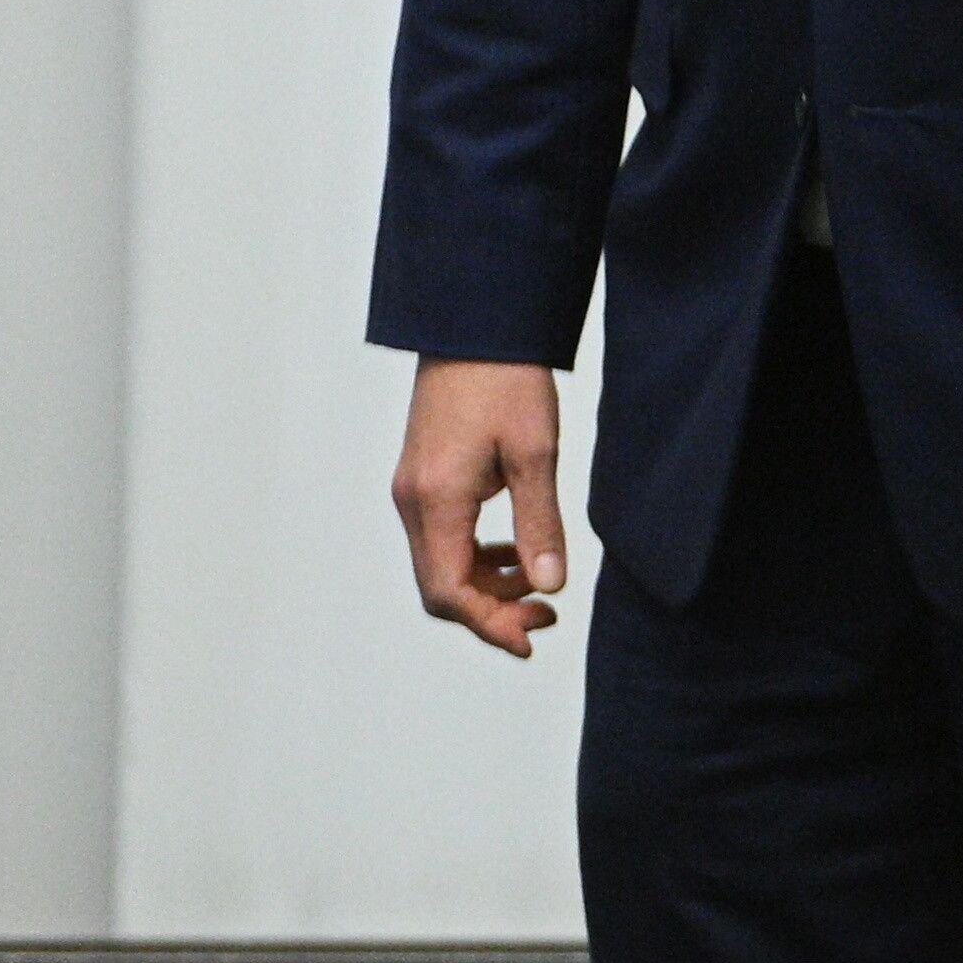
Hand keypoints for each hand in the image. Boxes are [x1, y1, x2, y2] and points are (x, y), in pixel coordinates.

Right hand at [391, 356, 567, 655]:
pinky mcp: (423, 476)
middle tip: (546, 614)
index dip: (489, 625)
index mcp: (436, 500)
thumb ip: (539, 524)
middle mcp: (413, 500)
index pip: (448, 591)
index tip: (531, 638)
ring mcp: (413, 488)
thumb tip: (550, 584)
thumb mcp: (534, 453)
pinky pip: (442, 537)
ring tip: (538, 583)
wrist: (474, 324)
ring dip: (485, 584)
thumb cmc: (505, 379)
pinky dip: (476, 555)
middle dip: (491, 611)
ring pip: (440, 564)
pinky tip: (515, 549)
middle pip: (440, 586)